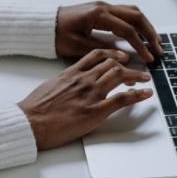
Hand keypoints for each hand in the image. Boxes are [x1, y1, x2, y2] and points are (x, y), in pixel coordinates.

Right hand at [18, 49, 153, 150]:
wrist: (29, 122)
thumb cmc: (34, 109)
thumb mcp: (50, 87)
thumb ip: (64, 82)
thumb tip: (70, 85)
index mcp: (71, 73)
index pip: (96, 56)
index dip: (112, 55)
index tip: (120, 57)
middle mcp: (83, 79)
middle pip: (112, 64)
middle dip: (127, 65)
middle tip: (136, 70)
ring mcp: (90, 94)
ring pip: (120, 75)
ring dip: (136, 76)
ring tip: (145, 78)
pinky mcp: (95, 111)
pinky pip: (122, 99)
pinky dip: (138, 94)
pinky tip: (146, 93)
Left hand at [55, 1, 162, 62]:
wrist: (45, 24)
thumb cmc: (57, 35)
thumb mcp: (76, 46)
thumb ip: (101, 50)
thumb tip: (124, 56)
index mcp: (98, 15)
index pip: (127, 30)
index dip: (140, 45)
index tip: (149, 58)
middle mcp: (104, 7)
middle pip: (136, 16)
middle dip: (150, 34)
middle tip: (159, 50)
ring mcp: (103, 6)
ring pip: (133, 12)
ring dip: (146, 26)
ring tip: (155, 42)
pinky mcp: (102, 9)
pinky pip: (125, 13)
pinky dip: (137, 23)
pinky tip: (141, 35)